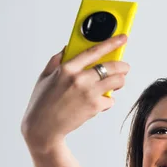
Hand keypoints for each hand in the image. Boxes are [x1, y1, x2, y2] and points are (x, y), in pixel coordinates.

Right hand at [21, 34, 129, 153]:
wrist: (43, 128)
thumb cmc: (42, 103)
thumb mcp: (45, 77)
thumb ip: (57, 60)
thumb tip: (67, 48)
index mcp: (67, 68)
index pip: (94, 50)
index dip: (112, 42)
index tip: (123, 38)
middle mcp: (79, 79)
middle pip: (112, 66)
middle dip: (122, 66)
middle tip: (124, 68)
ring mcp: (88, 93)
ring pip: (117, 81)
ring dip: (120, 82)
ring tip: (115, 84)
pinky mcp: (94, 107)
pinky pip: (111, 100)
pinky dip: (108, 101)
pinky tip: (99, 102)